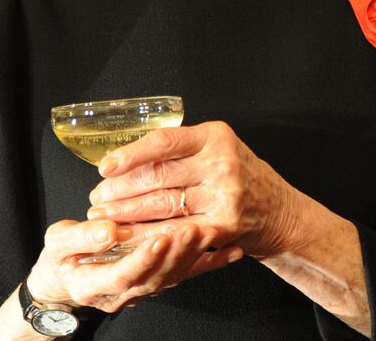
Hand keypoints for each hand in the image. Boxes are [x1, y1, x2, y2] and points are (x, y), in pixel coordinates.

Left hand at [88, 121, 305, 260]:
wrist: (278, 210)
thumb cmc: (242, 177)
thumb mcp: (219, 148)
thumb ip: (183, 149)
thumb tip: (128, 158)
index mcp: (215, 136)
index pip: (164, 142)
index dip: (130, 155)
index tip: (105, 166)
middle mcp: (221, 163)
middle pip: (158, 176)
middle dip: (120, 190)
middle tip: (97, 199)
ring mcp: (224, 195)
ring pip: (162, 206)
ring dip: (127, 215)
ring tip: (104, 219)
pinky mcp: (222, 226)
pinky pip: (174, 231)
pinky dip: (147, 237)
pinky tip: (128, 240)